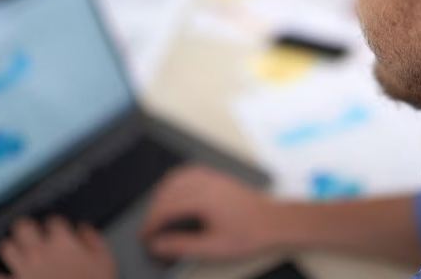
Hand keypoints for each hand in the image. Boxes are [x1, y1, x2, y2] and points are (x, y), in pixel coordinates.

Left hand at [0, 216, 114, 278]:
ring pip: (7, 247)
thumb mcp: (106, 264)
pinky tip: (3, 277)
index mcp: (62, 243)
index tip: (60, 233)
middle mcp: (39, 252)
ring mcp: (23, 269)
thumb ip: (94, 241)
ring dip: (13, 248)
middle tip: (33, 236)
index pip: (54, 222)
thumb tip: (84, 229)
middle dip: (28, 229)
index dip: (57, 227)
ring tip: (19, 254)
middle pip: (23, 227)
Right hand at [141, 165, 289, 259]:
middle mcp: (205, 183)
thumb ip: (182, 246)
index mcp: (202, 199)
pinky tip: (174, 194)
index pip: (166, 208)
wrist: (274, 222)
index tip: (145, 236)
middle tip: (150, 230)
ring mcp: (211, 177)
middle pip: (167, 192)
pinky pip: (187, 172)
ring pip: (175, 179)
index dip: (151, 223)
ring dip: (161, 195)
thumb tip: (158, 245)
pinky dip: (174, 182)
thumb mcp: (214, 247)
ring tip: (158, 214)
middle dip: (153, 211)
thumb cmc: (249, 234)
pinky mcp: (217, 177)